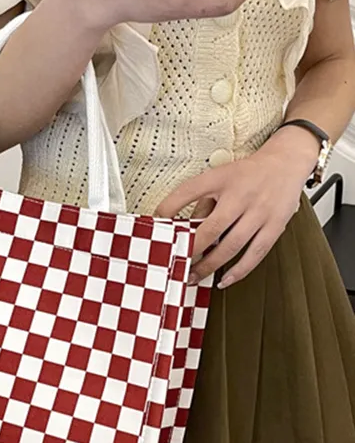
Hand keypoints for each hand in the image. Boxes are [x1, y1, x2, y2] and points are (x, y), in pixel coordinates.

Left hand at [155, 127, 320, 287]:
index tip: (156, 223)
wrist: (286, 162)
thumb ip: (203, 201)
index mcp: (221, 178)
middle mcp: (241, 195)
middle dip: (192, 249)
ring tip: (194, 276)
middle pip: (212, 228)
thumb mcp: (220, 177)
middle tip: (177, 263)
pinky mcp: (275, 225)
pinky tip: (224, 280)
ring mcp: (260, 211)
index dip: (169, 207)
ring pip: (232, 245)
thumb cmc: (247, 174)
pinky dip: (239, 270)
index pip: (189, 190)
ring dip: (210, 265)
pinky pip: (256, 253)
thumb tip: (183, 229)